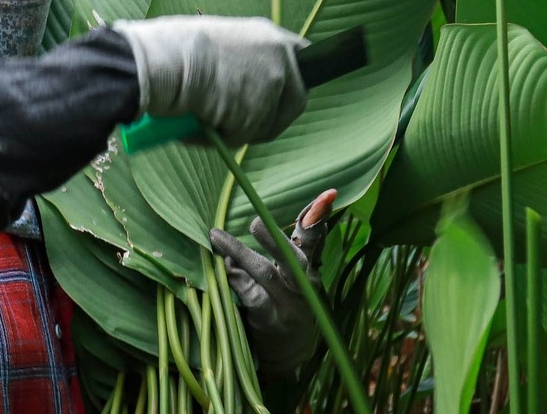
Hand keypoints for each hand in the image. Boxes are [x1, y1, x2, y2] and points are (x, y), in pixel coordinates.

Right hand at [114, 15, 307, 144]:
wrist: (166, 61)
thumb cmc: (176, 50)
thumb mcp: (219, 43)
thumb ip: (241, 60)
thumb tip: (238, 84)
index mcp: (268, 36)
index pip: (303, 57)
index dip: (295, 80)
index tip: (286, 93)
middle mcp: (280, 58)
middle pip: (295, 100)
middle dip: (272, 118)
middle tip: (243, 124)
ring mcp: (273, 85)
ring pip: (267, 124)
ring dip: (242, 129)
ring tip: (209, 118)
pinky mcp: (259, 112)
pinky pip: (244, 136)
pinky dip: (224, 137)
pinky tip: (202, 122)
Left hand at [209, 188, 336, 375]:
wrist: (291, 353)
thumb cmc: (290, 301)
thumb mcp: (297, 273)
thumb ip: (293, 243)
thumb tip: (287, 208)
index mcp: (311, 268)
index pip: (315, 238)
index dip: (320, 216)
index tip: (329, 194)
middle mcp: (305, 285)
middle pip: (293, 257)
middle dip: (274, 238)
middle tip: (254, 222)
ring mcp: (289, 305)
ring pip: (266, 275)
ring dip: (240, 254)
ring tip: (217, 236)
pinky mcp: (272, 321)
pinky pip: (251, 297)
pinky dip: (235, 280)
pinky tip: (221, 267)